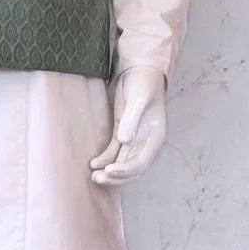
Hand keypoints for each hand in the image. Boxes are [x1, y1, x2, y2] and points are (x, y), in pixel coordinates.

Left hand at [89, 64, 166, 183]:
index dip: (126, 170)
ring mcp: (133, 139)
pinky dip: (105, 160)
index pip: (141, 162)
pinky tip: (93, 164)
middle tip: (98, 179)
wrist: (140, 71)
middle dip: (116, 177)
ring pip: (122, 163)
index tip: (109, 170)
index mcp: (155, 138)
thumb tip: (125, 141)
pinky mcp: (121, 132)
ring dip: (109, 172)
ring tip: (94, 177)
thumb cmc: (144, 84)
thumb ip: (132, 120)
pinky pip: (114, 152)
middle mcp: (145, 143)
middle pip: (131, 168)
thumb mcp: (139, 100)